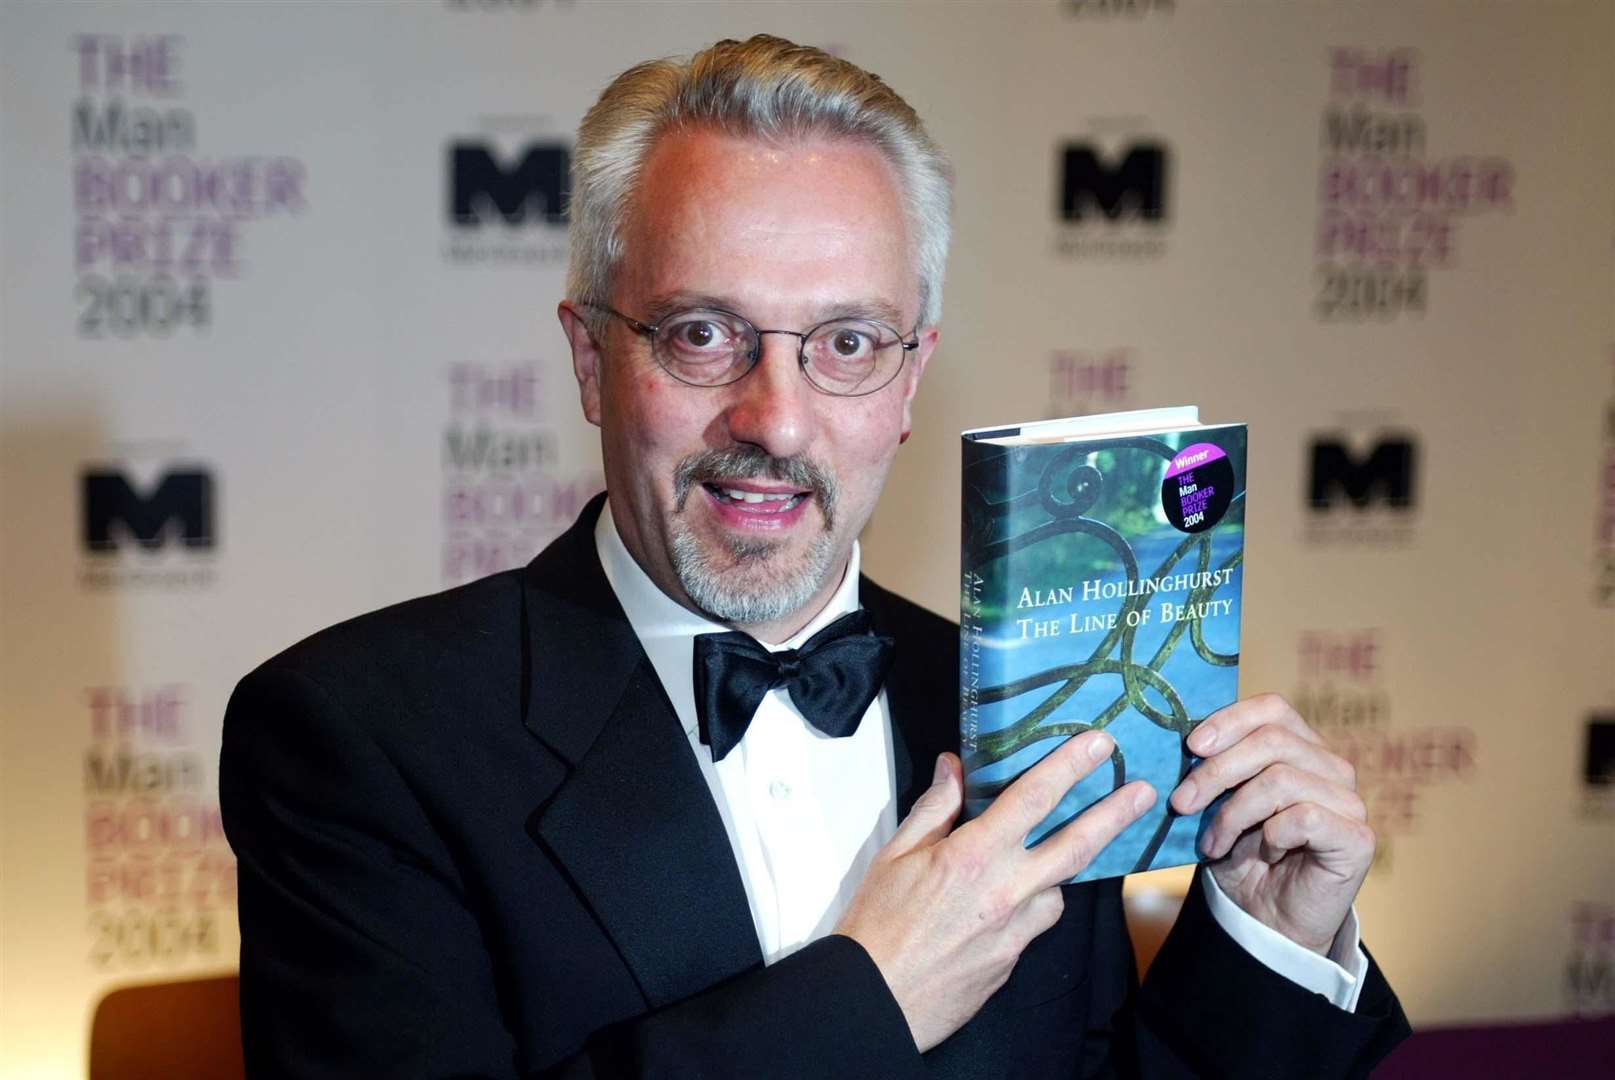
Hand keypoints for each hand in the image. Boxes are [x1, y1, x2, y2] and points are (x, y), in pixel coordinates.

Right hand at [834, 731, 1154, 1051]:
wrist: (875, 999)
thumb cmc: (876, 926)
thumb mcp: (895, 854)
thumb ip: (934, 808)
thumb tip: (955, 768)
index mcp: (973, 856)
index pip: (1033, 798)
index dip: (1069, 765)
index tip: (1098, 744)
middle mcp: (1005, 892)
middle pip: (1074, 846)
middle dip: (1114, 815)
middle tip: (1144, 792)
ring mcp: (1015, 931)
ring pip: (1058, 890)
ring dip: (1061, 868)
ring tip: (1049, 854)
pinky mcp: (1013, 961)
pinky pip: (1036, 923)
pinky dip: (1033, 905)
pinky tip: (1012, 900)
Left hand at [1169, 693, 1373, 955]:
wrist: (1264, 920)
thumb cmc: (1241, 857)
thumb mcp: (1217, 804)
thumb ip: (1213, 766)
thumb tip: (1187, 737)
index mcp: (1300, 748)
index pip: (1273, 708)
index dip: (1230, 719)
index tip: (1191, 745)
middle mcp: (1330, 767)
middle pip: (1272, 740)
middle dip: (1216, 771)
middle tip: (1181, 803)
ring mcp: (1349, 801)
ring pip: (1280, 779)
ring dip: (1233, 813)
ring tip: (1211, 843)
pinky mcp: (1358, 838)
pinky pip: (1305, 817)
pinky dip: (1272, 834)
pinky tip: (1265, 853)